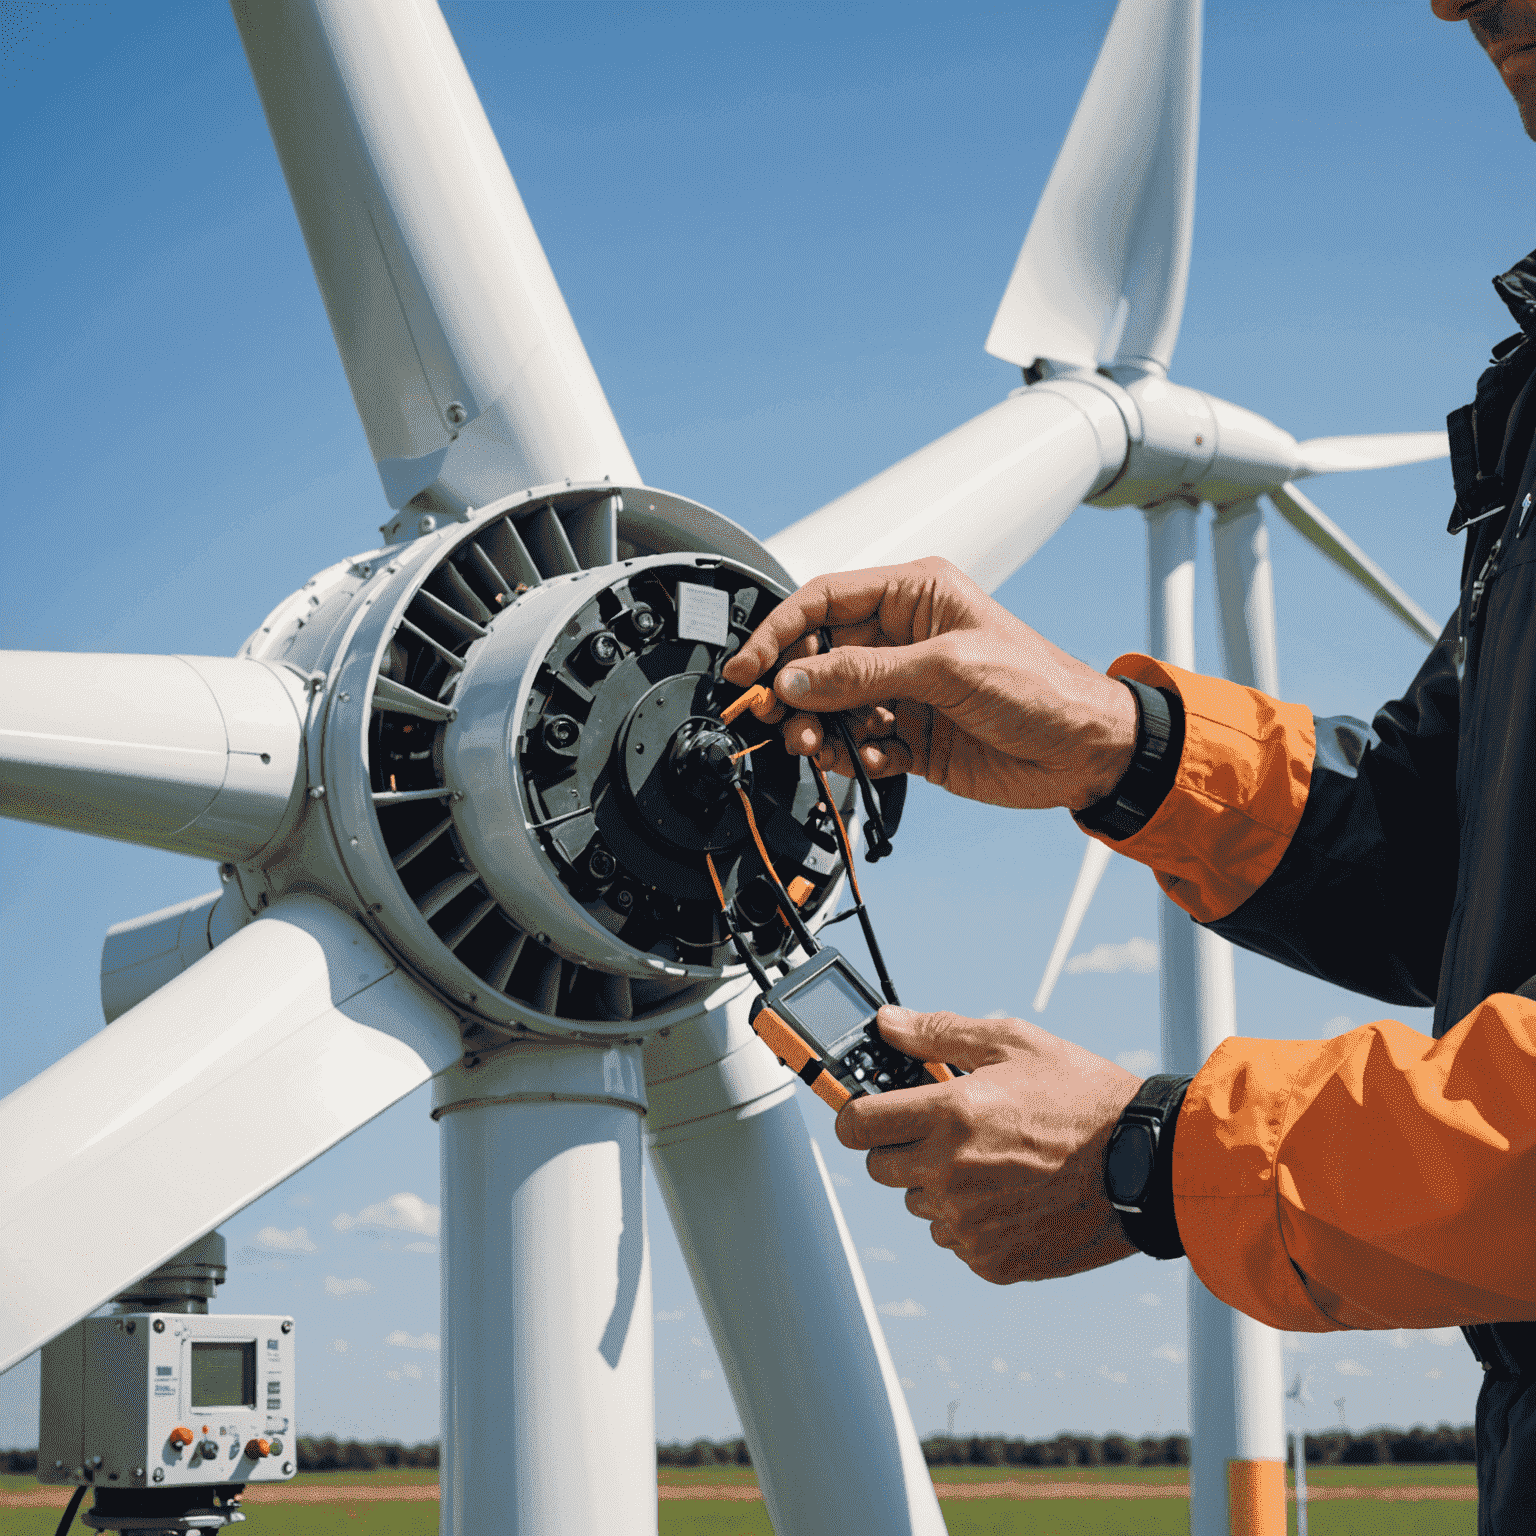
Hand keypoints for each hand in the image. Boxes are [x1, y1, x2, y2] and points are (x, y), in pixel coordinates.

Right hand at [721, 556, 1136, 810]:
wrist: (1087, 753)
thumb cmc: (1041, 689)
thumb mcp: (948, 668)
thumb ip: (866, 674)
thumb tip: (798, 680)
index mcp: (915, 596)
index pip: (824, 601)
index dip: (779, 631)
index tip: (748, 667)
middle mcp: (905, 638)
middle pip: (819, 656)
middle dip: (793, 688)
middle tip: (777, 717)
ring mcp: (905, 688)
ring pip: (833, 704)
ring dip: (817, 728)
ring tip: (817, 746)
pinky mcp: (911, 734)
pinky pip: (858, 742)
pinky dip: (852, 756)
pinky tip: (870, 760)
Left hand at [835, 1007, 1142, 1283]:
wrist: (1148, 1165)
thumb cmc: (1084, 1097)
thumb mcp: (1014, 1043)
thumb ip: (939, 1033)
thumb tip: (886, 1024)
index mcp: (948, 1116)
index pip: (855, 1126)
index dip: (858, 1114)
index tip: (872, 1109)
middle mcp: (949, 1174)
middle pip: (880, 1168)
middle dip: (902, 1145)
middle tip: (948, 1128)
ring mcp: (969, 1224)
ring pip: (920, 1205)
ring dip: (939, 1184)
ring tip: (993, 1159)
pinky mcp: (992, 1260)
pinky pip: (956, 1238)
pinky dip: (972, 1220)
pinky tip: (1012, 1193)